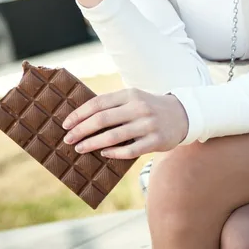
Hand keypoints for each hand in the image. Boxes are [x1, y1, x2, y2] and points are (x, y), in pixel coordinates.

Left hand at [61, 88, 188, 158]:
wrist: (182, 115)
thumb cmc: (149, 108)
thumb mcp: (133, 99)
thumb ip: (112, 105)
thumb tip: (81, 118)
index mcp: (129, 94)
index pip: (98, 103)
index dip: (79, 114)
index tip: (65, 124)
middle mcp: (138, 107)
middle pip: (102, 119)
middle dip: (81, 130)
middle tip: (67, 139)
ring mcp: (148, 125)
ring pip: (113, 136)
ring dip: (92, 143)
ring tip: (79, 148)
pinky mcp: (155, 141)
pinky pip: (130, 150)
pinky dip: (113, 152)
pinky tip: (103, 153)